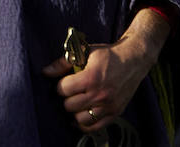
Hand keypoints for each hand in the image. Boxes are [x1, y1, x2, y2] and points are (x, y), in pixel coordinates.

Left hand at [42, 26, 161, 133]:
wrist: (134, 59)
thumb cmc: (108, 55)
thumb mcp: (85, 52)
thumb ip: (63, 62)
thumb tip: (45, 72)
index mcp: (91, 77)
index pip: (64, 89)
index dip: (61, 85)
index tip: (65, 82)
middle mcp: (100, 94)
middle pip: (70, 105)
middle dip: (67, 98)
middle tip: (72, 91)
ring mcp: (109, 105)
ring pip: (80, 119)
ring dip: (76, 111)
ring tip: (78, 102)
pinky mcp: (116, 112)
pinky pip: (94, 127)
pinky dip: (85, 124)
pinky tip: (82, 115)